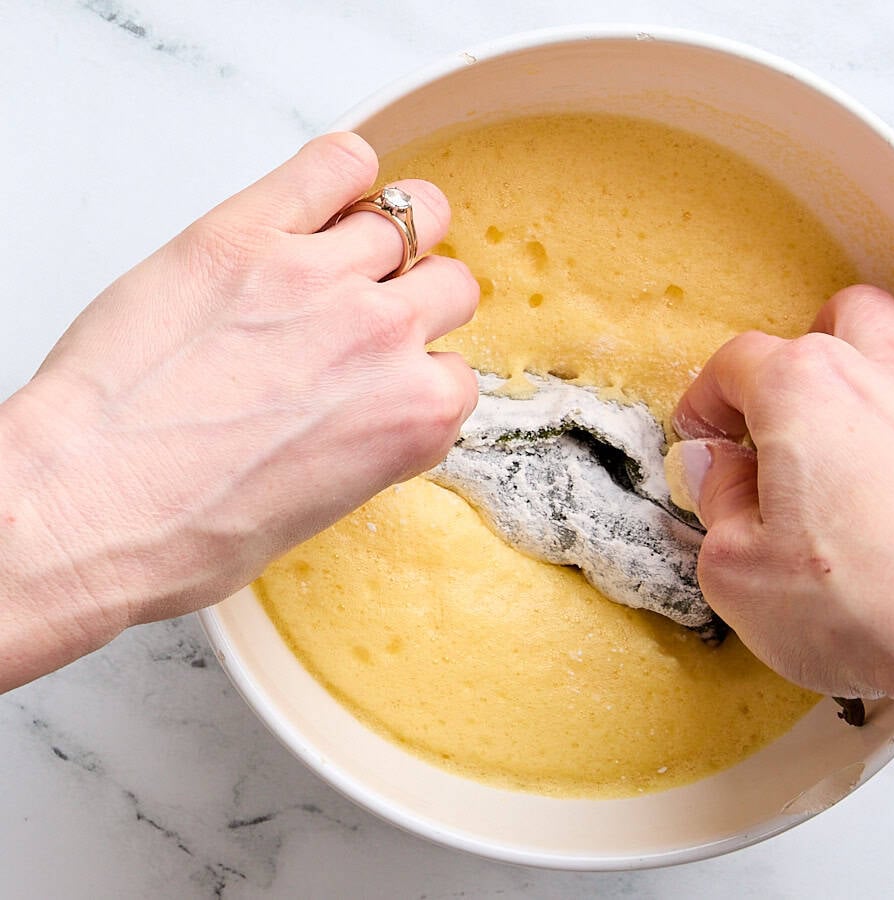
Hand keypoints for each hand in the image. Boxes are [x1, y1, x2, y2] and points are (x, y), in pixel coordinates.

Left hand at [0, 133, 477, 685]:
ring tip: (352, 248)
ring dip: (394, 234)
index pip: (455, 372)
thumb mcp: (318, 505)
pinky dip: (346, 172)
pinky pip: (338, 162)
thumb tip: (362, 403)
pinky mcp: (248, 233)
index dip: (415, 375)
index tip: (383, 379)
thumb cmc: (185, 527)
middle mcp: (384, 339)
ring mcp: (321, 277)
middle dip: (419, 301)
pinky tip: (326, 196)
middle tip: (371, 315)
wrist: (88, 506)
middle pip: (452, 285)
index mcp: (413, 416)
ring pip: (414, 214)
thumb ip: (368, 438)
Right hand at [671, 284, 893, 709]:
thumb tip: (716, 469)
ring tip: (851, 420)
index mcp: (801, 388)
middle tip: (777, 417)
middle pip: (834, 319)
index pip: (736, 362)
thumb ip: (715, 504)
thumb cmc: (865, 607)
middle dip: (796, 356)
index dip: (707, 400)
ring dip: (874, 361)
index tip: (703, 438)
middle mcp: (879, 374)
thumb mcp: (738, 570)